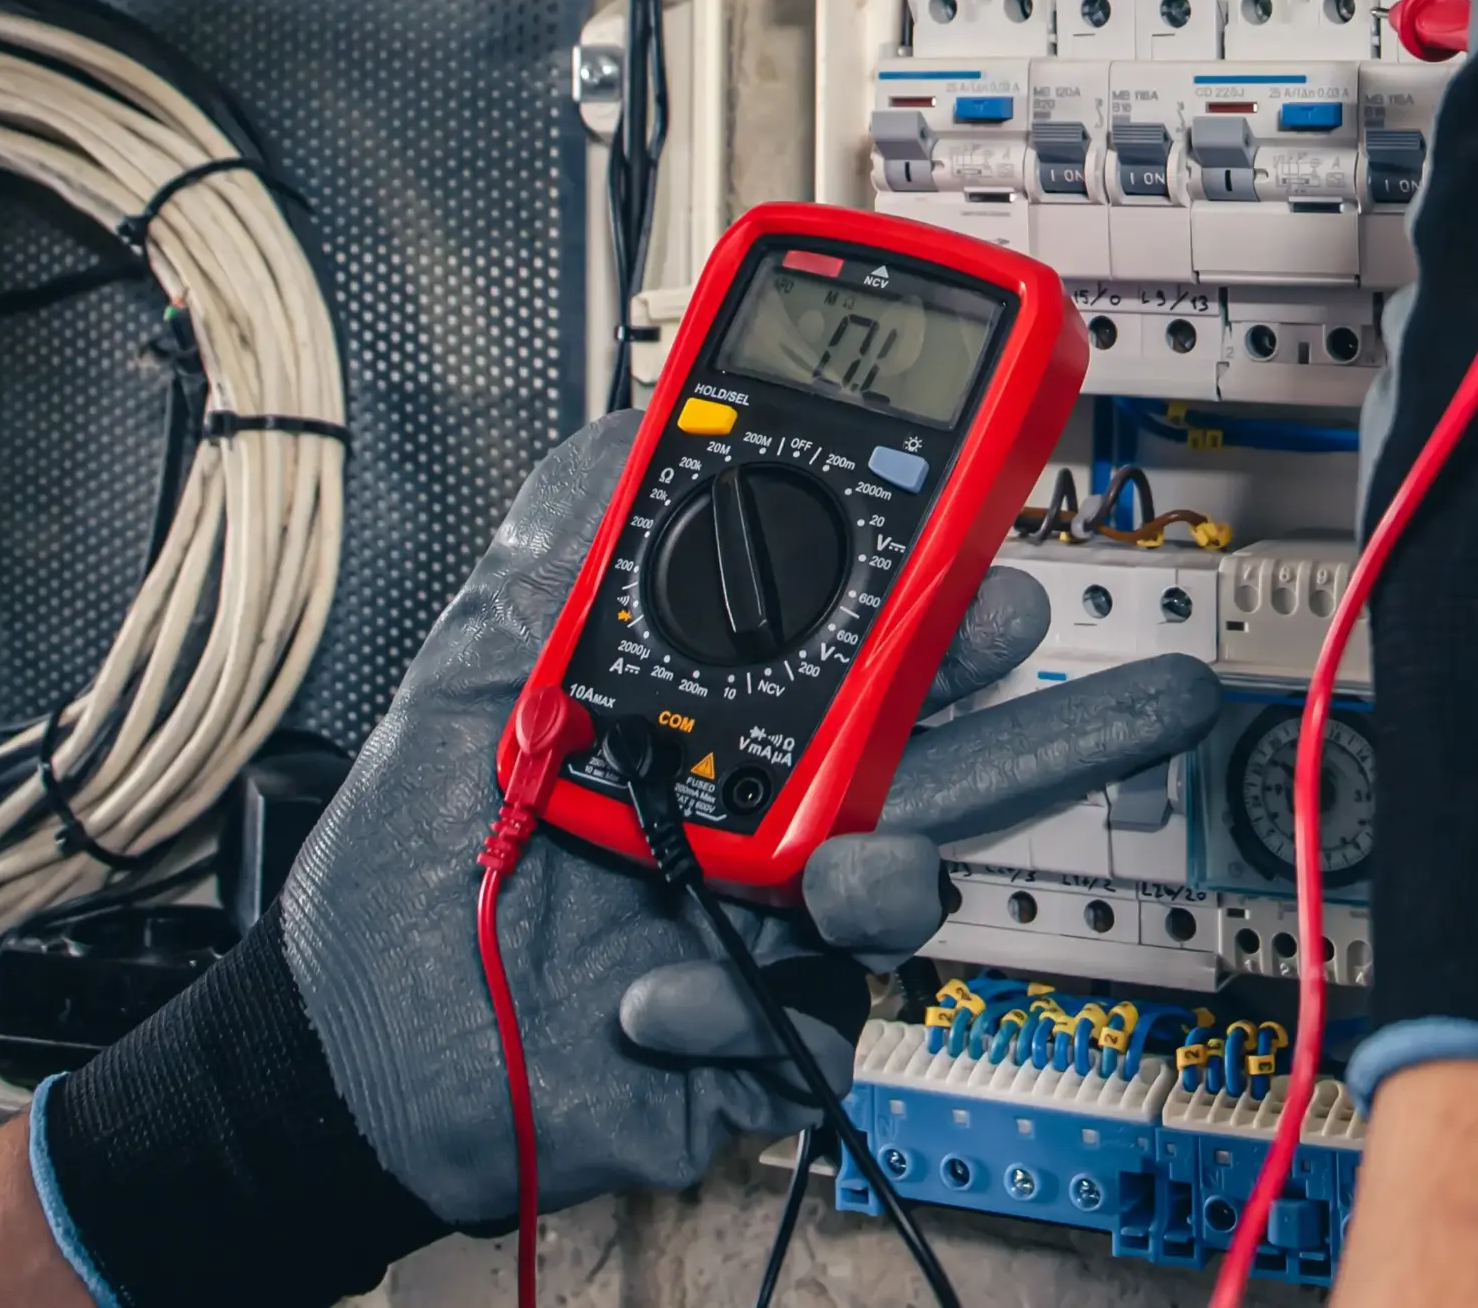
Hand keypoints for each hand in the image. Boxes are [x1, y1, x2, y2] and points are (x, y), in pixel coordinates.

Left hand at [30, 411, 1220, 1307]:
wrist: (348, 1049)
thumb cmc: (414, 864)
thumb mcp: (473, 679)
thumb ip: (555, 554)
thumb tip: (626, 428)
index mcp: (728, 718)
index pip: (867, 645)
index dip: (944, 599)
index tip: (991, 542)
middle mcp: (771, 815)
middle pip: (945, 762)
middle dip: (1058, 724)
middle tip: (1130, 687)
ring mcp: (772, 930)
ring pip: (906, 894)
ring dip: (892, 879)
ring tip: (838, 877)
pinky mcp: (755, 1042)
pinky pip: (810, 1031)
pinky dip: (733, 1012)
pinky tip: (648, 993)